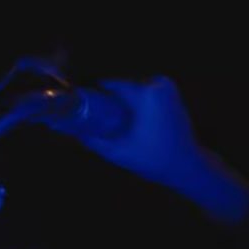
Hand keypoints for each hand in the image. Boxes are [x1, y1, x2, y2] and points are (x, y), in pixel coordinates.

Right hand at [68, 77, 248, 224]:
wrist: (188, 165)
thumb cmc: (154, 159)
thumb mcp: (116, 151)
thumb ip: (88, 137)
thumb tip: (59, 126)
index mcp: (146, 92)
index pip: (109, 83)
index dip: (91, 92)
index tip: (75, 103)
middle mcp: (158, 82)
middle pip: (119, 85)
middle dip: (104, 98)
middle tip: (87, 114)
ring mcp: (167, 86)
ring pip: (130, 88)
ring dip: (118, 100)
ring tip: (105, 118)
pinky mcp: (171, 92)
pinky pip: (143, 92)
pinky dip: (132, 101)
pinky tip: (123, 118)